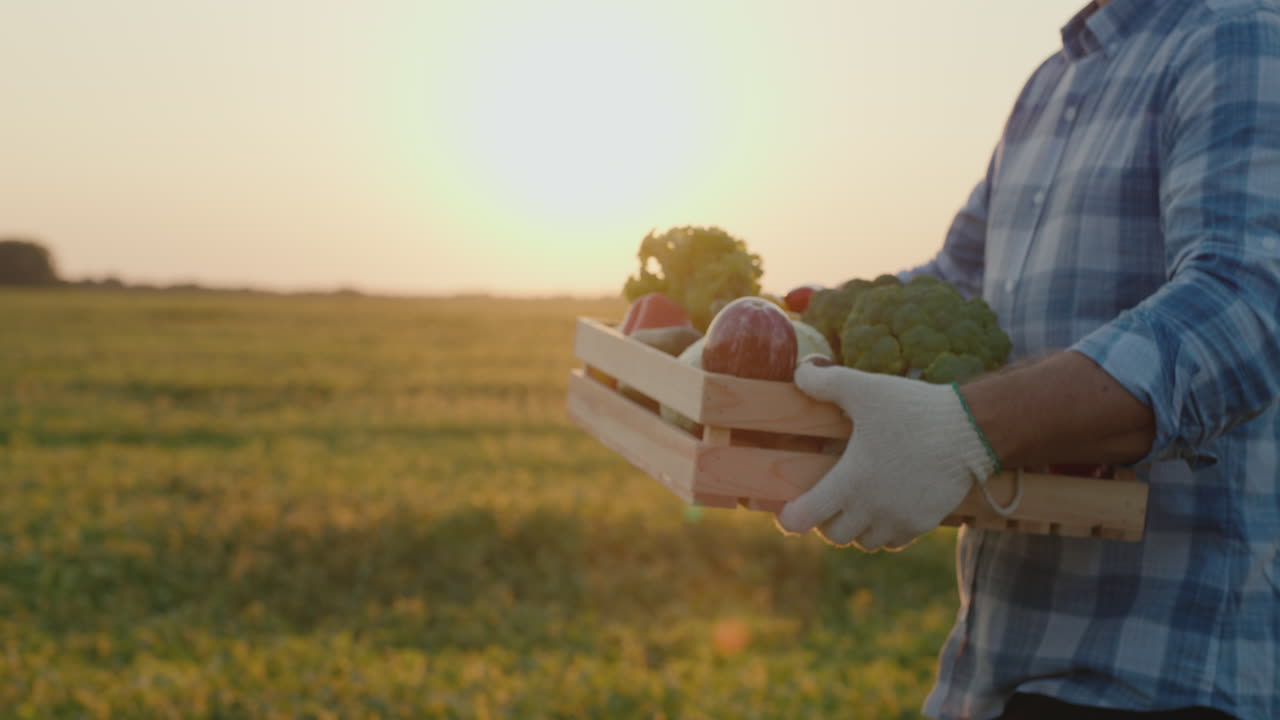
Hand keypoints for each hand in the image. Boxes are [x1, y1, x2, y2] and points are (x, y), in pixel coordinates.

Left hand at [776, 358, 998, 550]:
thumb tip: (799, 373)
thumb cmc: (914, 410)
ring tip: (856, 503)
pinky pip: (893, 542)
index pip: (805, 518)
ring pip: (864, 542)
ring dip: (855, 528)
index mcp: (850, 481)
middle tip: (826, 500)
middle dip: (825, 521)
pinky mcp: (923, 523)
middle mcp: (872, 509)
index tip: (787, 510)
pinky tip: (884, 508)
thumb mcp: (866, 388)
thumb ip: (825, 382)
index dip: (790, 516)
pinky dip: (883, 532)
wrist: (971, 430)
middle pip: (833, 535)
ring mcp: (899, 520)